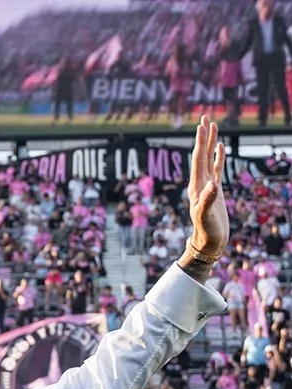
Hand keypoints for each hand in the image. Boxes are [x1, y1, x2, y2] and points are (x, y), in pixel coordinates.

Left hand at [187, 115, 227, 254]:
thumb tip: (212, 184)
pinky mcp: (215, 190)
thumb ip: (207, 200)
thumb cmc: (206, 231)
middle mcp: (200, 183)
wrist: (209, 243)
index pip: (198, 159)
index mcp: (196, 186)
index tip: (201, 125)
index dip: (200, 142)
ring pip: (209, 158)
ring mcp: (208, 186)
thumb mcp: (205, 216)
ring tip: (212, 125)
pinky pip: (217, 168)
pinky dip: (219, 156)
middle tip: (205, 117)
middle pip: (201, 154)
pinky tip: (221, 146)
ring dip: (210, 142)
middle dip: (203, 136)